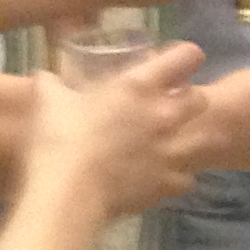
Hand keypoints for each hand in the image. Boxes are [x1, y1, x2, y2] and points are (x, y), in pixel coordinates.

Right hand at [30, 42, 217, 216]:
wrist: (67, 193)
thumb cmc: (59, 138)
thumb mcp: (49, 99)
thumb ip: (51, 83)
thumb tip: (44, 75)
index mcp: (139, 86)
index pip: (185, 57)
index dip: (185, 56)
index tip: (176, 61)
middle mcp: (163, 115)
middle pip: (200, 100)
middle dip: (190, 99)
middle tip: (172, 104)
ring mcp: (169, 151)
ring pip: (205, 140)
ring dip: (193, 138)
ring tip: (176, 141)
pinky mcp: (166, 184)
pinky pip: (187, 179)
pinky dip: (178, 177)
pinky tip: (164, 175)